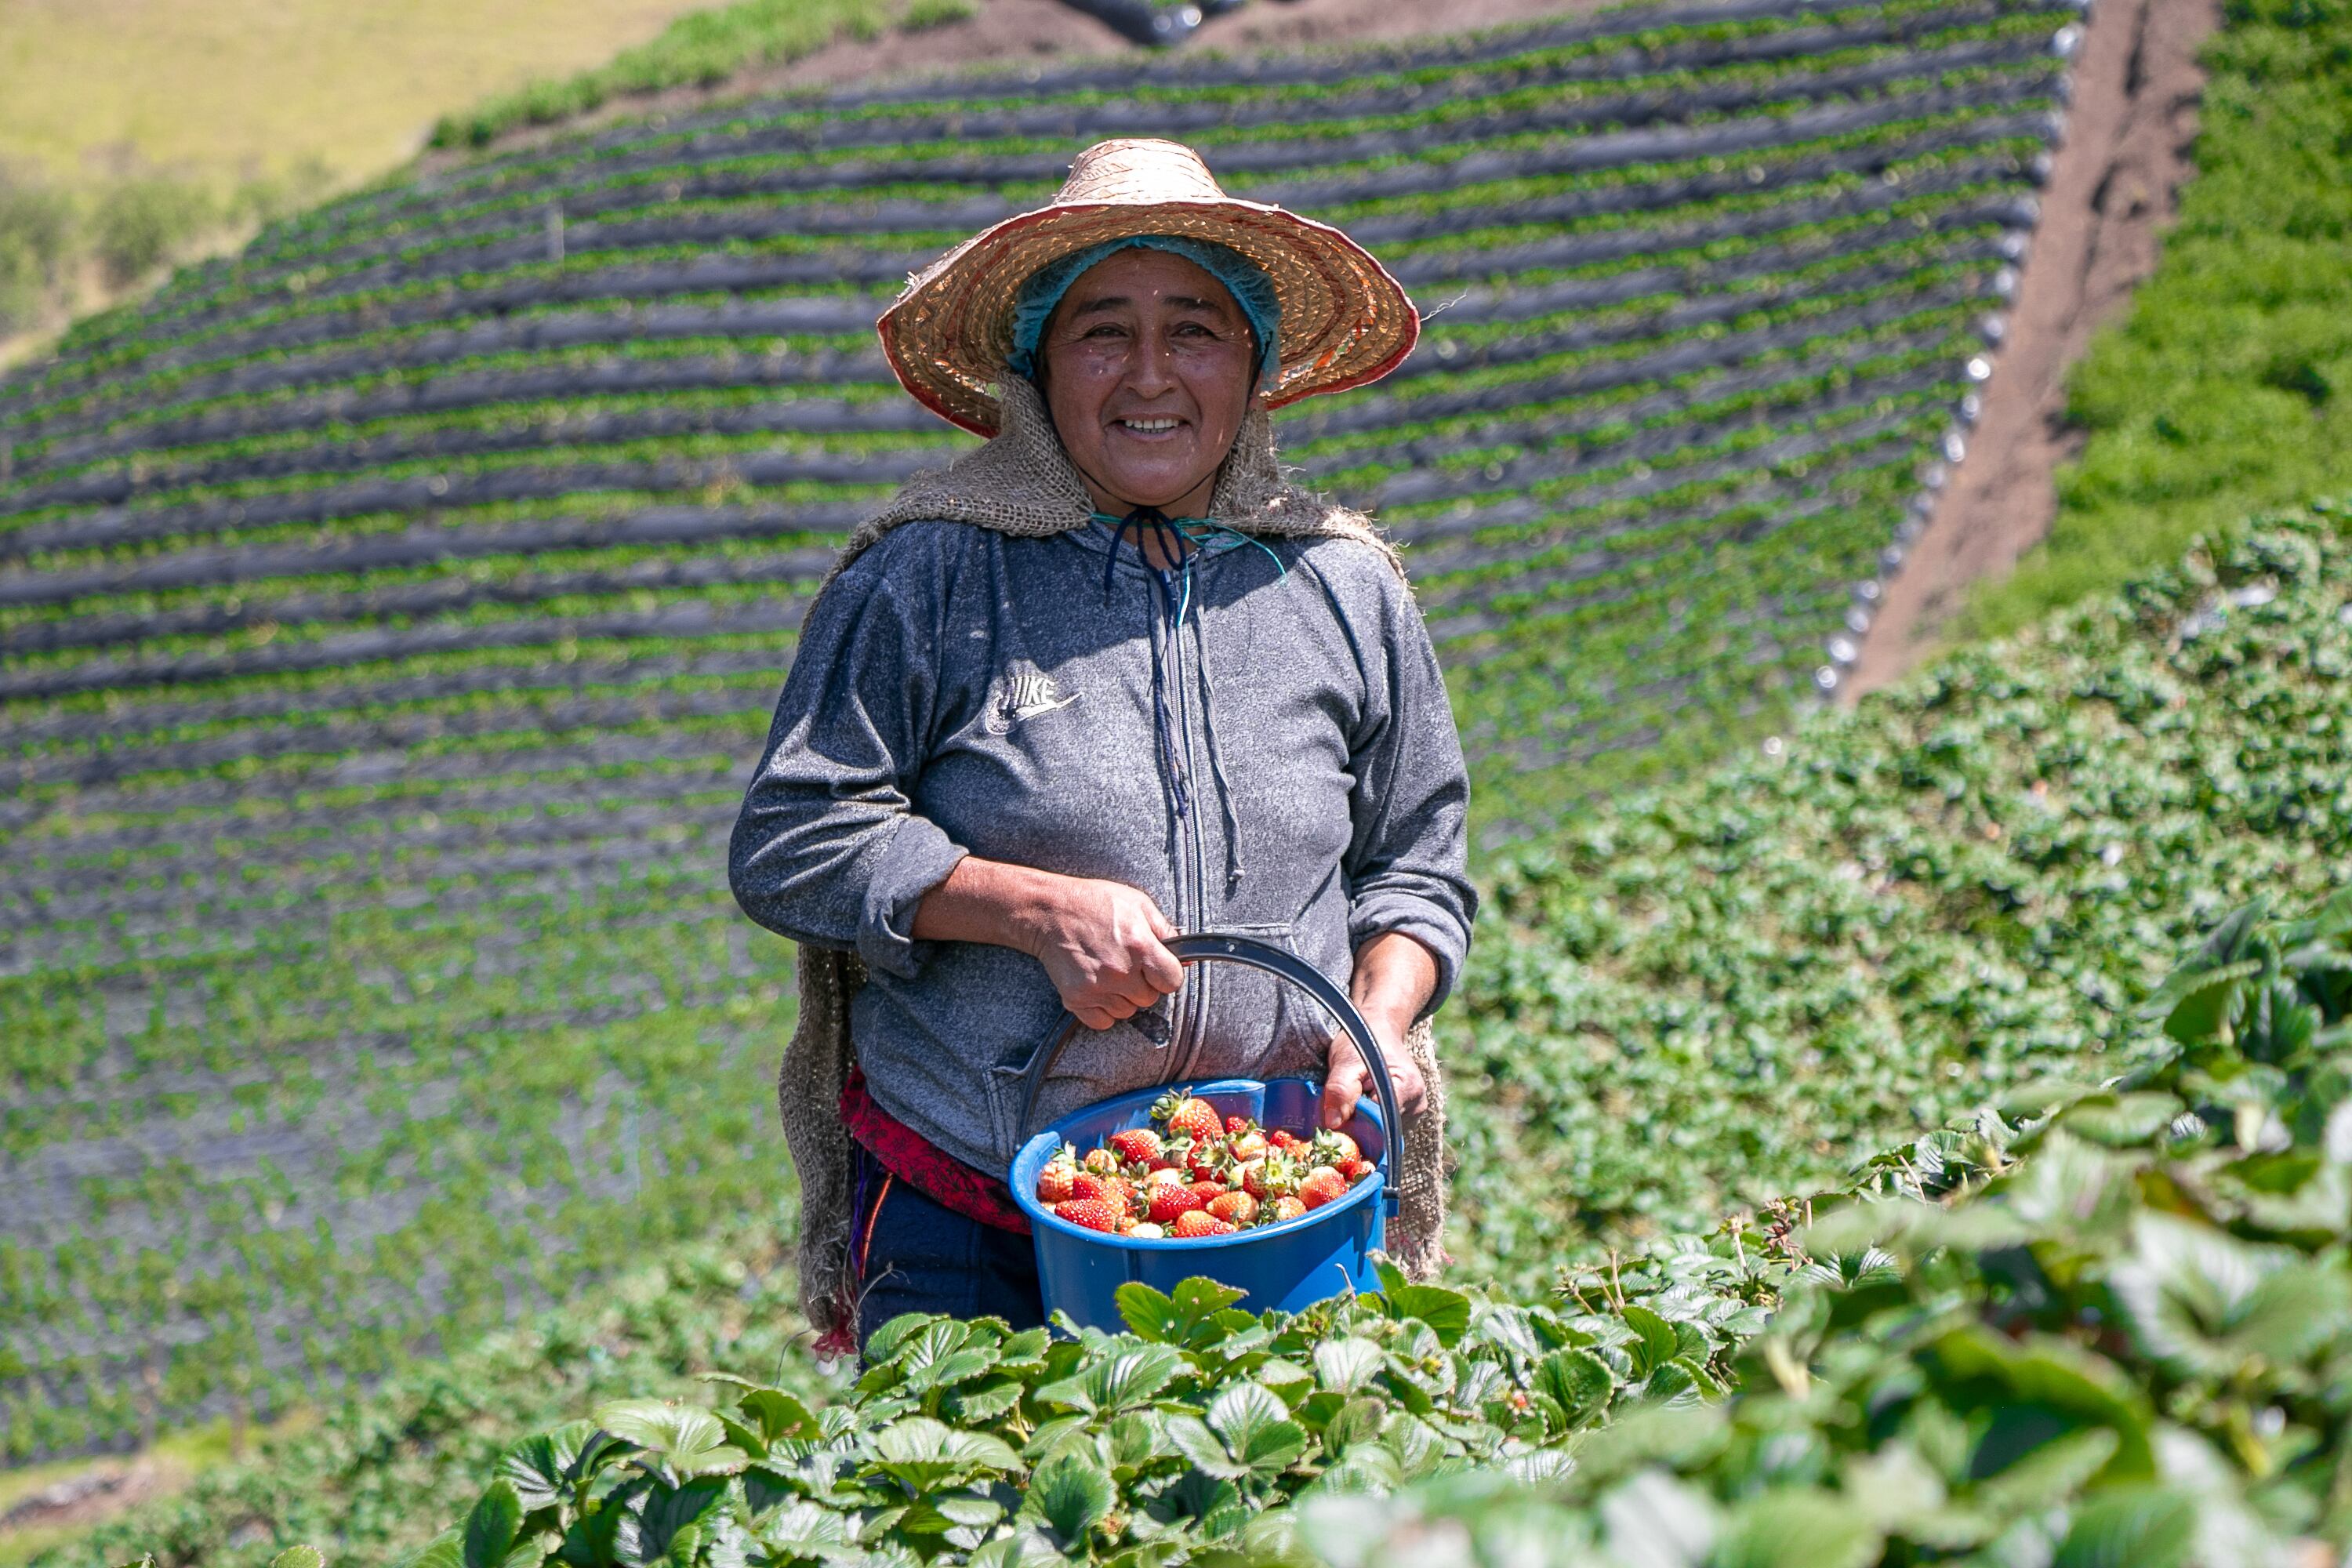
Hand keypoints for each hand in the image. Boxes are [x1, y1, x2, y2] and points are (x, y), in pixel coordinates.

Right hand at [1022, 875, 1184, 1030]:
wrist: (1049, 912)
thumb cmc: (1094, 903)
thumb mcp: (1137, 905)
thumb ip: (1165, 931)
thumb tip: (1188, 959)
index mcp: (1140, 946)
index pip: (1172, 982)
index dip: (1166, 975)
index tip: (1156, 968)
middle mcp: (1120, 971)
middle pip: (1150, 999)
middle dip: (1143, 984)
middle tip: (1127, 964)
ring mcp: (1097, 987)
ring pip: (1127, 1011)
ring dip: (1122, 997)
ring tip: (1109, 972)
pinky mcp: (1077, 999)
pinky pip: (1103, 1021)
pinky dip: (1103, 1009)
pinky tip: (1097, 986)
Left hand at [1320, 1014, 1425, 1130]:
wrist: (1378, 1029)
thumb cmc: (1363, 1041)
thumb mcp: (1346, 1060)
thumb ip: (1340, 1089)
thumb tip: (1333, 1122)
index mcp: (1408, 1087)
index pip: (1380, 1121)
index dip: (1358, 1121)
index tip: (1341, 1114)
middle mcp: (1417, 1103)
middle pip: (1383, 1129)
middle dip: (1360, 1123)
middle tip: (1346, 1104)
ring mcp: (1414, 1111)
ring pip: (1383, 1130)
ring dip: (1365, 1121)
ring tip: (1357, 1099)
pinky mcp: (1407, 1114)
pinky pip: (1386, 1127)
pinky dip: (1371, 1120)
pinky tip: (1364, 1104)